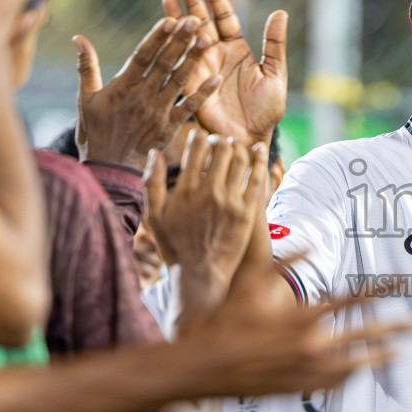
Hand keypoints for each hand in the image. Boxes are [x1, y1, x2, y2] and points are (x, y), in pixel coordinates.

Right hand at [73, 17, 220, 169]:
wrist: (108, 169)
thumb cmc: (95, 132)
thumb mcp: (85, 99)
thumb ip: (86, 67)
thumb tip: (78, 37)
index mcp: (122, 86)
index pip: (142, 55)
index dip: (157, 37)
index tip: (170, 18)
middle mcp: (142, 96)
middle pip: (165, 63)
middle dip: (181, 40)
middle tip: (196, 18)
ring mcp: (158, 112)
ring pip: (179, 80)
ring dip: (194, 59)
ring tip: (208, 38)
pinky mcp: (169, 128)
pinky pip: (189, 108)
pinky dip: (203, 93)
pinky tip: (217, 78)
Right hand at [144, 130, 254, 313]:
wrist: (200, 275)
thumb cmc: (174, 246)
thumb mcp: (154, 216)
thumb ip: (152, 182)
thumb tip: (154, 152)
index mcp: (185, 190)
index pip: (196, 150)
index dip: (199, 138)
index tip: (201, 136)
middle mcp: (208, 192)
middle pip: (220, 151)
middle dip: (220, 140)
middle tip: (220, 140)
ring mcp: (229, 202)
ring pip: (239, 161)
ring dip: (238, 147)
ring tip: (236, 145)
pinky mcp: (247, 213)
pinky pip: (256, 179)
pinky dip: (259, 160)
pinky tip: (259, 150)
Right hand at [163, 0, 286, 146]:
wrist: (253, 137)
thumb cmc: (267, 109)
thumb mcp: (275, 73)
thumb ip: (274, 43)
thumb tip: (280, 12)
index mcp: (237, 50)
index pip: (225, 18)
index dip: (217, 0)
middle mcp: (217, 56)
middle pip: (203, 23)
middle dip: (194, 4)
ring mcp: (202, 69)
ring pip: (188, 39)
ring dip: (178, 20)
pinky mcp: (192, 86)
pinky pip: (181, 63)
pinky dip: (173, 47)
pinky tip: (165, 31)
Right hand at [194, 252, 411, 398]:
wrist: (205, 366)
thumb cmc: (226, 322)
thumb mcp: (253, 282)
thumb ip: (288, 261)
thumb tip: (313, 243)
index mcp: (306, 315)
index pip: (357, 298)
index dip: (385, 289)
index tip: (405, 283)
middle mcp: (312, 344)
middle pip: (367, 333)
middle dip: (396, 328)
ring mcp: (308, 370)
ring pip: (357, 364)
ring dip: (379, 357)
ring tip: (399, 354)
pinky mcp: (300, 388)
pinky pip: (335, 383)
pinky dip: (351, 376)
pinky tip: (361, 371)